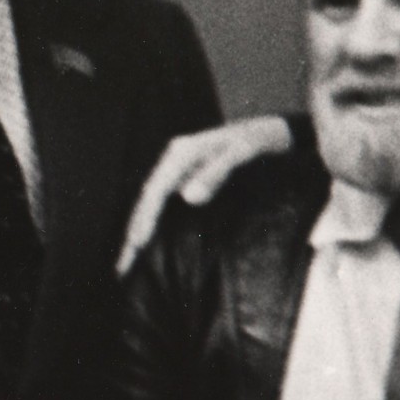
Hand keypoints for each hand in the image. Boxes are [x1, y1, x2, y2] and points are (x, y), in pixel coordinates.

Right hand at [115, 116, 294, 274]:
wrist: (276, 132)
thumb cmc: (262, 140)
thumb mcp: (244, 152)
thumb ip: (217, 172)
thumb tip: (187, 197)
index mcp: (182, 152)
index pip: (155, 191)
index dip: (145, 219)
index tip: (137, 245)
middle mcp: (175, 160)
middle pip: (147, 199)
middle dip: (133, 231)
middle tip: (122, 266)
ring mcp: (180, 170)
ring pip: (152, 203)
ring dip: (139, 231)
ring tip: (127, 262)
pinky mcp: (188, 178)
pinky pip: (164, 204)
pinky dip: (153, 224)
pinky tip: (149, 243)